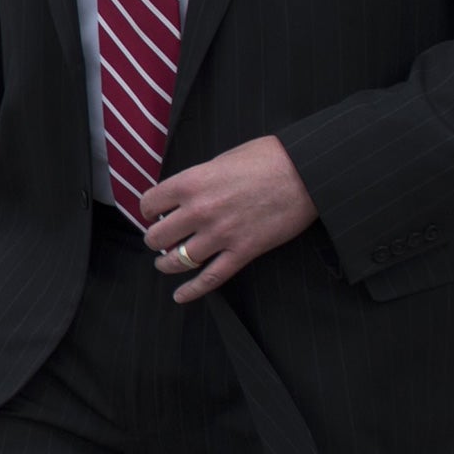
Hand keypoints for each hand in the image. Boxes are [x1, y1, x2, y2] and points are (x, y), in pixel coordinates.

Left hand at [140, 135, 318, 302]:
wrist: (305, 172)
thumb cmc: (266, 158)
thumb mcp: (221, 160)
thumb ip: (198, 179)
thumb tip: (184, 194)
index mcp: (191, 182)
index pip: (149, 203)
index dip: (148, 210)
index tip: (153, 213)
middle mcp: (200, 210)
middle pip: (157, 237)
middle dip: (155, 239)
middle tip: (161, 238)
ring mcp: (221, 234)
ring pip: (178, 260)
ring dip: (167, 263)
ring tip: (165, 263)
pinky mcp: (243, 252)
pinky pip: (210, 278)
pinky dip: (192, 290)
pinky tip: (180, 295)